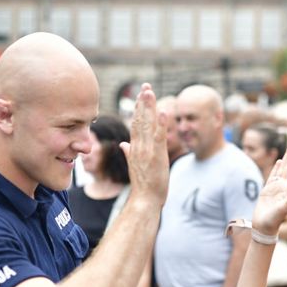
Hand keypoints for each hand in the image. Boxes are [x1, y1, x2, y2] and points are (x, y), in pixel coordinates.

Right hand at [120, 84, 168, 205]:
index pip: (136, 124)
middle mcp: (139, 146)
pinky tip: (163, 112)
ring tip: (149, 92)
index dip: (139, 108)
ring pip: (147, 125)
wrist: (144, 200)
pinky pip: (159, 137)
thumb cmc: (143, 185)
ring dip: (149, 107)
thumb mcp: (134, 165)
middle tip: (145, 86)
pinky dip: (161, 124)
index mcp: (135, 148)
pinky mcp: (156, 156)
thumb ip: (128, 152)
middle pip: (140, 120)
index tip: (141, 94)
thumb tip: (123, 143)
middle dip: (143, 102)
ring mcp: (147, 151)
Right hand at [250, 143, 286, 236]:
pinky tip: (279, 161)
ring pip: (282, 169)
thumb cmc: (274, 220)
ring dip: (286, 159)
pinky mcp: (267, 190)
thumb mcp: (285, 208)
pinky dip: (276, 168)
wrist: (264, 227)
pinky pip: (273, 176)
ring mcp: (275, 188)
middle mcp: (283, 186)